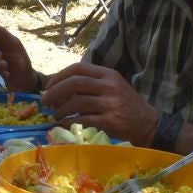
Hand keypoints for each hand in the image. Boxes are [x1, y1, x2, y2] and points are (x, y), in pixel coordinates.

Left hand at [40, 62, 157, 144]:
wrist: (148, 124)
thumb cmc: (126, 105)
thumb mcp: (113, 87)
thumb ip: (91, 84)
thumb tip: (59, 87)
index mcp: (109, 74)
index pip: (78, 68)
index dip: (59, 76)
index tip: (48, 86)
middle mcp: (110, 86)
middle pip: (75, 83)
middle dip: (55, 92)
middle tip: (45, 101)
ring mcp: (111, 103)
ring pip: (76, 102)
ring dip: (60, 109)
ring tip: (55, 114)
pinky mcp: (110, 121)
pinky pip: (83, 119)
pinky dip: (70, 121)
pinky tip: (65, 123)